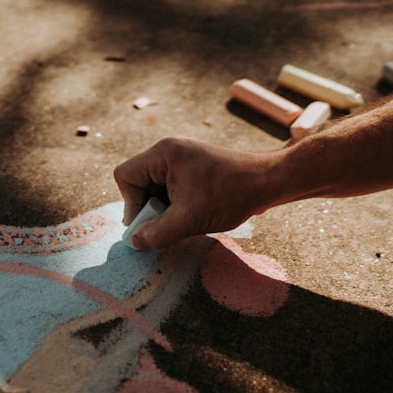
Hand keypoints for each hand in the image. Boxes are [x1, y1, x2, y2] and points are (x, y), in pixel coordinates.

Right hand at [113, 137, 277, 249]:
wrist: (268, 183)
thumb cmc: (230, 196)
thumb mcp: (188, 220)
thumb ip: (156, 233)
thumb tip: (135, 242)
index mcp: (164, 154)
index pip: (125, 176)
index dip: (131, 203)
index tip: (148, 223)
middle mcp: (169, 151)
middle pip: (139, 183)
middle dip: (149, 209)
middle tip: (168, 226)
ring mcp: (182, 158)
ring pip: (155, 189)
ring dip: (164, 210)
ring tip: (184, 222)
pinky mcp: (193, 168)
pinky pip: (170, 188)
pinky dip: (175, 206)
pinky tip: (192, 216)